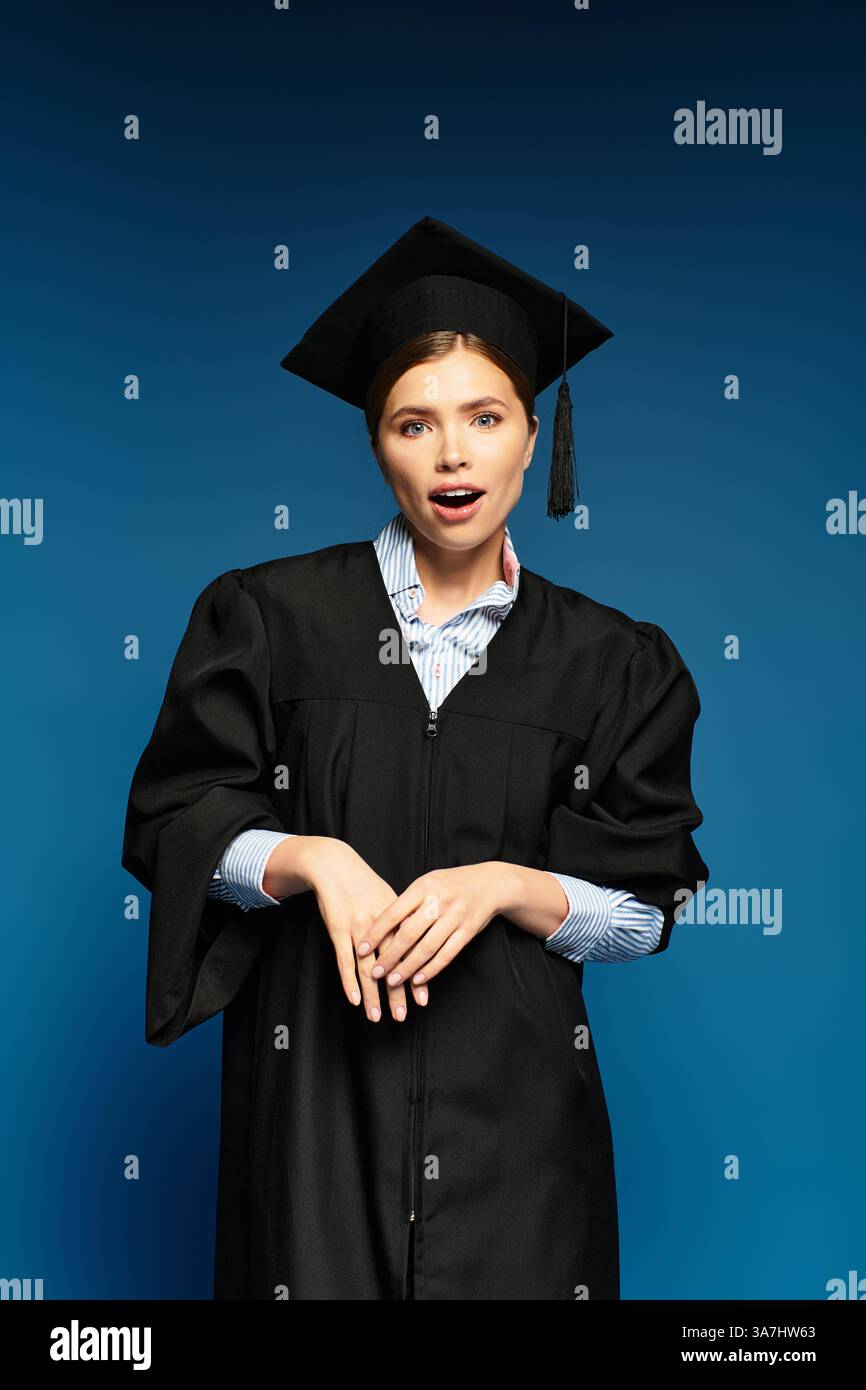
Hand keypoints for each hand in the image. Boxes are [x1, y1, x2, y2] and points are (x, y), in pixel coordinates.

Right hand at [277, 836, 430, 1022]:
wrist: (336, 866)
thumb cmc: (365, 884)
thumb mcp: (389, 899)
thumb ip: (403, 923)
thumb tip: (419, 944)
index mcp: (397, 916)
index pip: (410, 953)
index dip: (416, 977)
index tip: (422, 1000)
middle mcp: (379, 923)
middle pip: (391, 964)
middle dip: (396, 992)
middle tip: (402, 1015)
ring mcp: (357, 927)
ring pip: (367, 967)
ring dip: (372, 994)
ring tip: (376, 1016)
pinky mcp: (337, 929)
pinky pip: (343, 960)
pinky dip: (348, 981)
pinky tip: (354, 998)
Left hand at [357, 863, 503, 988]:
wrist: (490, 883)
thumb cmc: (451, 884)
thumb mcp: (428, 883)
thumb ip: (408, 903)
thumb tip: (382, 928)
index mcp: (423, 886)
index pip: (392, 913)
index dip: (375, 934)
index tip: (361, 950)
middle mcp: (438, 901)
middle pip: (408, 934)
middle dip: (389, 956)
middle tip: (374, 973)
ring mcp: (455, 916)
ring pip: (427, 948)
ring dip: (408, 968)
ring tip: (393, 981)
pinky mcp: (468, 931)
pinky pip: (447, 954)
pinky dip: (431, 969)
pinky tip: (418, 980)